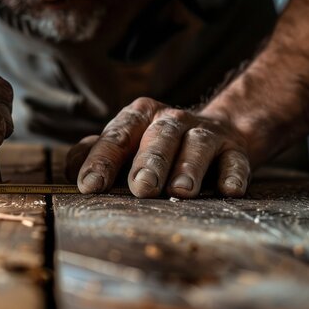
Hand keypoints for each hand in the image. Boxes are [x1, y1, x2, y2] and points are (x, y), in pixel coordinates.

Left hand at [66, 97, 250, 197]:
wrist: (217, 132)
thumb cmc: (155, 146)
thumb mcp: (124, 145)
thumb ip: (95, 155)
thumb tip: (72, 171)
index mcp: (138, 118)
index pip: (117, 136)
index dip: (102, 161)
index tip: (89, 186)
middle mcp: (171, 121)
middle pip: (159, 137)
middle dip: (149, 161)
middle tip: (141, 188)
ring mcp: (205, 133)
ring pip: (197, 145)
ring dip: (189, 167)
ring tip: (181, 190)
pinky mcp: (235, 150)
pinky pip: (235, 161)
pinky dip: (233, 174)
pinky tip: (229, 190)